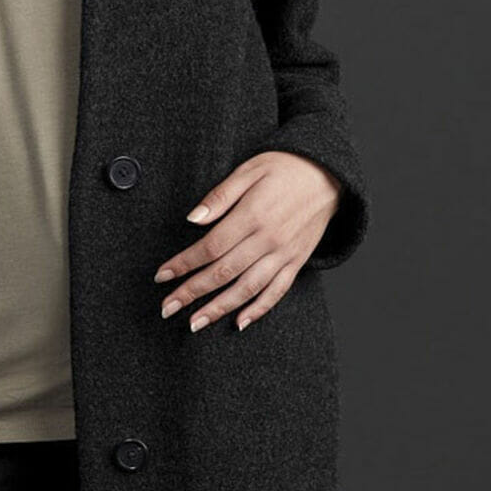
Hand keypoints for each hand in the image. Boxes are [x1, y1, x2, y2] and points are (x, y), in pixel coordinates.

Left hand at [153, 151, 341, 330]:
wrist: (328, 174)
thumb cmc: (285, 167)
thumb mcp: (249, 169)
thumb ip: (220, 196)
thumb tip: (192, 219)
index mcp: (252, 215)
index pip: (210, 247)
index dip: (183, 263)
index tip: (162, 276)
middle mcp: (268, 239)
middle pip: (223, 273)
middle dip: (192, 293)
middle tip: (167, 308)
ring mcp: (284, 254)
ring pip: (247, 289)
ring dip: (219, 309)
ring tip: (195, 324)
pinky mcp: (296, 262)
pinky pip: (277, 292)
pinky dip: (258, 310)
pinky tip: (239, 323)